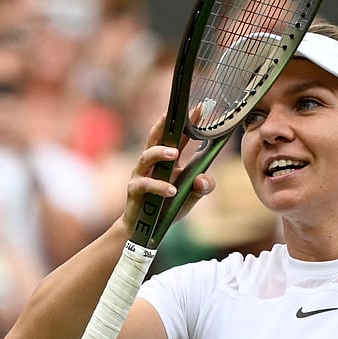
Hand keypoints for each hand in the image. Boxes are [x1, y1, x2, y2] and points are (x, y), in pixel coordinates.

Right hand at [120, 116, 213, 232]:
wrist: (144, 229)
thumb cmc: (166, 208)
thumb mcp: (191, 198)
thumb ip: (203, 188)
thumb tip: (203, 178)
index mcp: (167, 161)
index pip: (178, 137)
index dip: (187, 123)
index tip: (200, 108)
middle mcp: (152, 163)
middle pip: (156, 137)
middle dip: (167, 125)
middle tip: (181, 118)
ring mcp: (141, 174)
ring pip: (147, 156)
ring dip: (160, 152)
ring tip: (175, 153)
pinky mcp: (134, 189)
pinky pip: (145, 184)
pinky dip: (159, 186)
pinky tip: (172, 191)